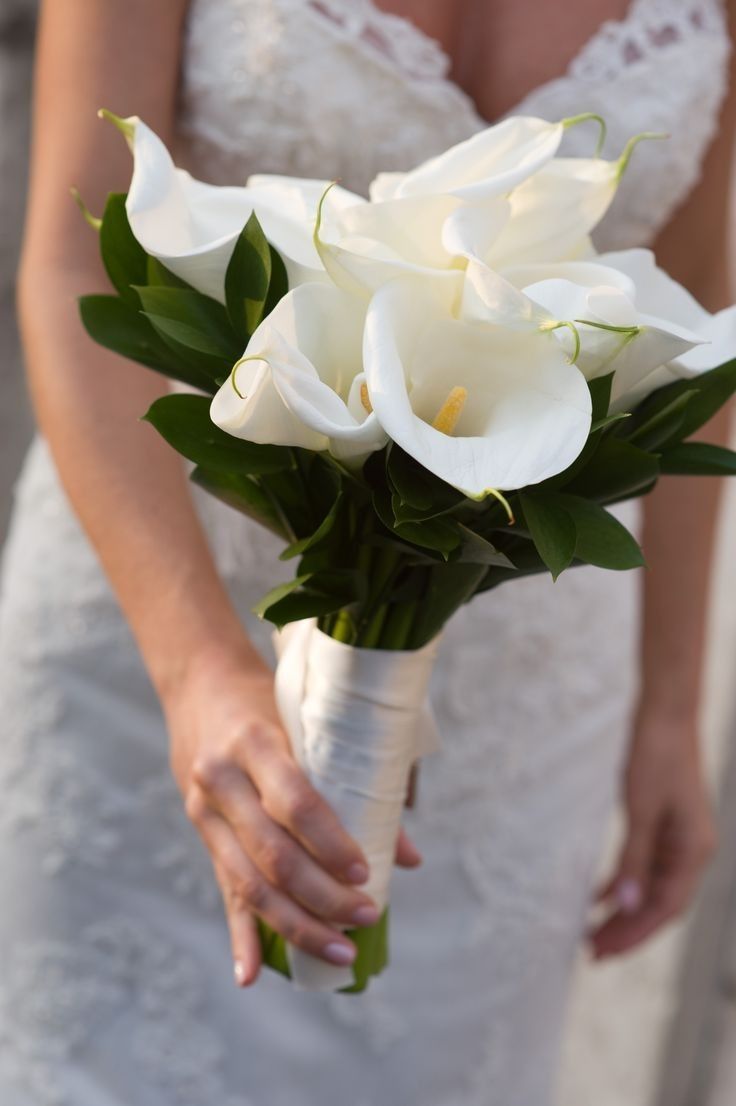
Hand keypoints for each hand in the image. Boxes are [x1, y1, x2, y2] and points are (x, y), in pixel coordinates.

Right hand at [164, 641, 421, 986]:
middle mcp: (220, 779)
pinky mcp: (199, 831)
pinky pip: (221, 888)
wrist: (198, 681)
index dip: (331, 843)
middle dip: (323, 896)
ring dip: (295, 923)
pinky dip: (238, 934)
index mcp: (254, 742)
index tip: (367, 872)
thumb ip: (354, 779)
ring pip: (247, 882)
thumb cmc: (270, 696)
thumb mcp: (308, 722)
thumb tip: (409, 856)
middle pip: (272, 854)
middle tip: (367, 915)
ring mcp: (203, 809)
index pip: (294, 803)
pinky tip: (251, 975)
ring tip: (340, 951)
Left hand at [590, 706, 716, 958]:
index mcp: (694, 851)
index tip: (602, 952)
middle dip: (627, 930)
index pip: (664, 909)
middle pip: (659, 905)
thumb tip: (627, 905)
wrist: (665, 713)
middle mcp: (692, 850)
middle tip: (592, 952)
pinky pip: (645, 866)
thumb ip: (634, 858)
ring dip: (624, 911)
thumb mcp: (640, 808)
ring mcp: (680, 839)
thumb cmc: (655, 754)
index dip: (634, 934)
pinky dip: (624, 883)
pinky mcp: (665, 826)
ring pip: (651, 888)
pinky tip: (601, 897)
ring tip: (592, 932)